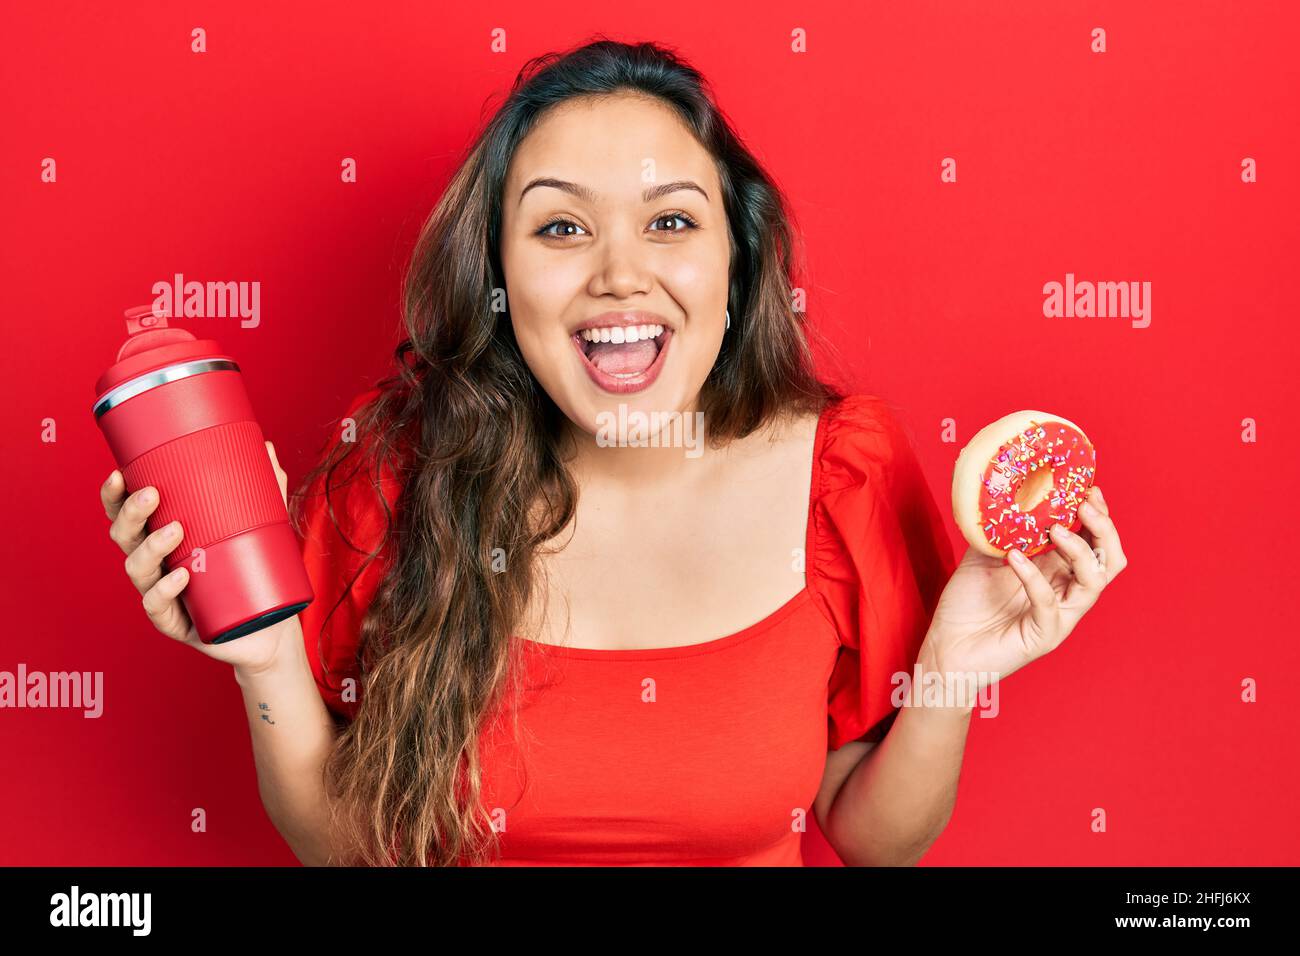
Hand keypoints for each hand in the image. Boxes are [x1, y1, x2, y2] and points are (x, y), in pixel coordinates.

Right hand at [100, 440, 299, 671]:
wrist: (271, 627)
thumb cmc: (255, 572)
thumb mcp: (262, 525)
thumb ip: (264, 486)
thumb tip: (268, 446)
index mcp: (163, 538)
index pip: (126, 514)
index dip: (115, 496)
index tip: (120, 474)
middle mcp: (156, 565)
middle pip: (124, 537)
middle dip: (131, 513)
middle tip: (152, 494)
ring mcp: (162, 594)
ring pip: (137, 569)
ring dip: (150, 547)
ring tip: (176, 530)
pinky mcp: (176, 623)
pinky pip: (158, 607)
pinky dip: (165, 590)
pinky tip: (181, 576)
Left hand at [919, 484, 1127, 695]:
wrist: (946, 647)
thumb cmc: (967, 605)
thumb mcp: (983, 556)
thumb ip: (999, 529)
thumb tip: (1000, 492)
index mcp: (1057, 572)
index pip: (1094, 541)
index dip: (1098, 515)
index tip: (1088, 487)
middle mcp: (1065, 592)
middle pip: (1108, 561)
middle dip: (1104, 529)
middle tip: (1085, 505)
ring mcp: (1059, 616)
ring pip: (1093, 582)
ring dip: (1078, 550)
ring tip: (1054, 530)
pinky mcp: (1043, 636)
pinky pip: (1049, 605)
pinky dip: (1034, 578)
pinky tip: (1014, 558)